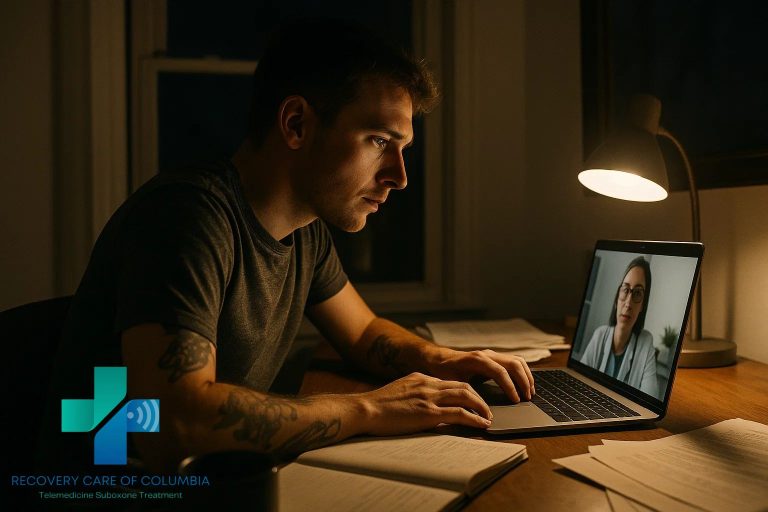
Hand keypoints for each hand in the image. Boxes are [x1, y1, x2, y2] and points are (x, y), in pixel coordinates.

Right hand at [358, 372, 492, 434]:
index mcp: (421, 378)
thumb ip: (415, 394)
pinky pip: (459, 413)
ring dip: (481, 407)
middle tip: (487, 409)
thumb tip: (425, 404)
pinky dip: (474, 418)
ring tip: (488, 417)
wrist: (365, 409)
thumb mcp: (399, 392)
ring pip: (466, 396)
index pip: (450, 382)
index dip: (465, 391)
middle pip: (463, 386)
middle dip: (479, 397)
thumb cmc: (377, 406)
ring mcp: (429, 398)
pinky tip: (482, 424)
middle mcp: (428, 384)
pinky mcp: (429, 413)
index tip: (473, 400)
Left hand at [429, 348, 534, 402]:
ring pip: (517, 360)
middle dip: (523, 381)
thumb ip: (468, 393)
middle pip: (513, 364)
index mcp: (477, 360)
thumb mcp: (454, 384)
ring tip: (530, 392)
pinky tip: (525, 384)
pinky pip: (514, 361)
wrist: (439, 359)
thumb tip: (481, 408)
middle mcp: (487, 354)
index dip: (510, 387)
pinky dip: (522, 372)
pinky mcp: (494, 357)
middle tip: (528, 398)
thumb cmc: (444, 372)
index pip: (501, 372)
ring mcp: (492, 354)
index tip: (516, 400)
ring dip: (526, 376)